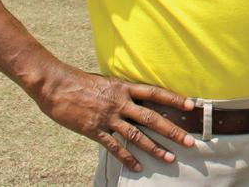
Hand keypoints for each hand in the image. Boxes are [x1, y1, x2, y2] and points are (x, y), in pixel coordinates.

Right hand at [34, 64, 194, 172]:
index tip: (191, 105)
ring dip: (155, 148)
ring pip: (137, 135)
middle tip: (189, 141)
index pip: (155, 93)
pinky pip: (114, 147)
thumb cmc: (79, 81)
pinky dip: (127, 158)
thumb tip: (134, 98)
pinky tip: (138, 167)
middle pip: (152, 118)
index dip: (174, 99)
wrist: (56, 85)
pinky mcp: (94, 130)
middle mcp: (120, 102)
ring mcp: (108, 117)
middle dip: (172, 130)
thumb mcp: (106, 82)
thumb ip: (121, 92)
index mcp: (124, 87)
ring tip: (170, 158)